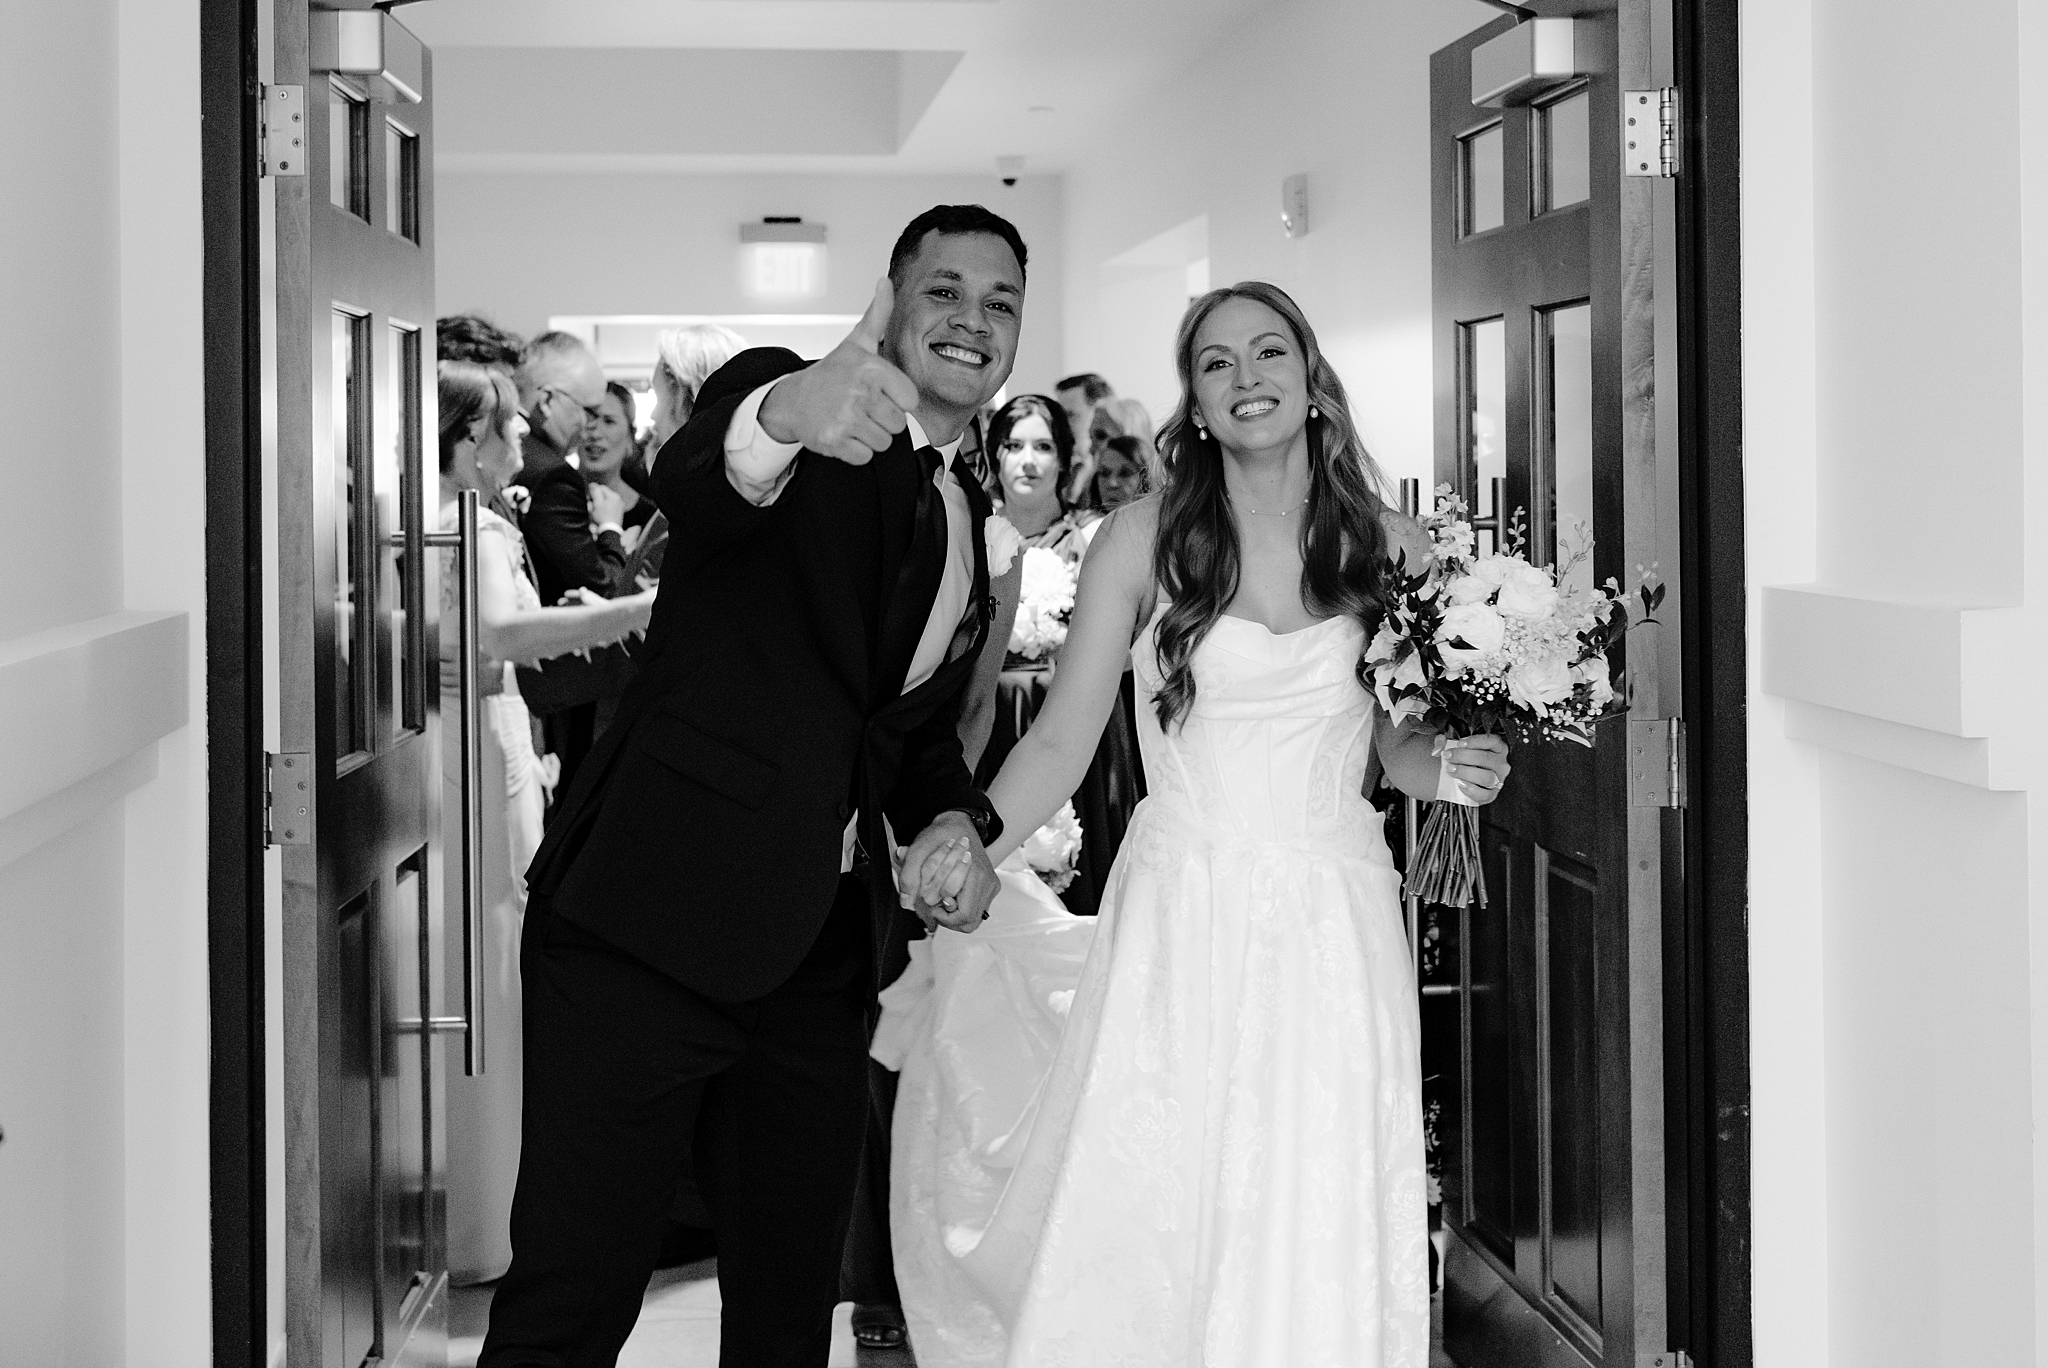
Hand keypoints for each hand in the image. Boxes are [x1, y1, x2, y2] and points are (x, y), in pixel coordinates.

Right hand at [587, 482, 625, 528]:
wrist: (610, 531)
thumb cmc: (603, 517)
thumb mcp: (597, 503)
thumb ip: (595, 492)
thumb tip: (593, 484)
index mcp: (614, 496)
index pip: (601, 488)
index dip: (593, 492)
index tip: (588, 498)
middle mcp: (618, 500)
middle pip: (603, 496)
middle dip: (595, 501)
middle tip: (591, 508)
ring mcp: (618, 508)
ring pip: (604, 504)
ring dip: (597, 508)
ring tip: (594, 515)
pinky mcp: (617, 515)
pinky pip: (606, 511)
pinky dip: (601, 514)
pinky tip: (598, 519)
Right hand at [757, 277, 918, 463]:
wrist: (792, 399)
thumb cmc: (832, 372)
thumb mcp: (856, 342)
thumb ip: (878, 315)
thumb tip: (886, 281)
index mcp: (872, 369)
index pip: (910, 401)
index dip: (897, 400)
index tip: (878, 392)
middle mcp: (860, 392)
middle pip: (898, 425)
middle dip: (883, 420)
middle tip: (861, 407)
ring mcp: (846, 417)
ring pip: (883, 443)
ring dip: (870, 436)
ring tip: (852, 419)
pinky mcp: (834, 441)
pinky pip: (864, 457)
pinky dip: (855, 451)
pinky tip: (842, 433)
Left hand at [898, 812, 998, 933]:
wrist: (956, 824)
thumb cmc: (941, 835)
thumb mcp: (918, 851)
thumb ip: (909, 876)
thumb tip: (906, 901)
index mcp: (975, 874)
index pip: (965, 914)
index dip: (945, 916)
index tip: (933, 906)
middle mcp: (987, 882)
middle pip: (971, 921)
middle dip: (950, 920)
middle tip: (937, 908)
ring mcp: (990, 886)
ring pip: (975, 918)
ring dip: (956, 916)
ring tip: (943, 904)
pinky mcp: (989, 887)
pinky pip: (977, 910)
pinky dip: (962, 909)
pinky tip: (951, 898)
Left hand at [1442, 735, 1510, 803]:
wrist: (1461, 779)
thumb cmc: (1462, 759)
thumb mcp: (1454, 745)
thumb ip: (1443, 741)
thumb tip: (1437, 749)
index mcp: (1497, 748)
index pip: (1492, 741)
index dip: (1475, 741)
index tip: (1459, 743)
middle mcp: (1501, 763)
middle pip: (1486, 758)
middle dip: (1464, 757)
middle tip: (1449, 757)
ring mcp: (1498, 780)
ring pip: (1486, 776)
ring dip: (1466, 772)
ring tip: (1451, 770)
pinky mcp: (1491, 794)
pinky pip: (1484, 794)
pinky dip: (1471, 790)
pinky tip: (1459, 783)